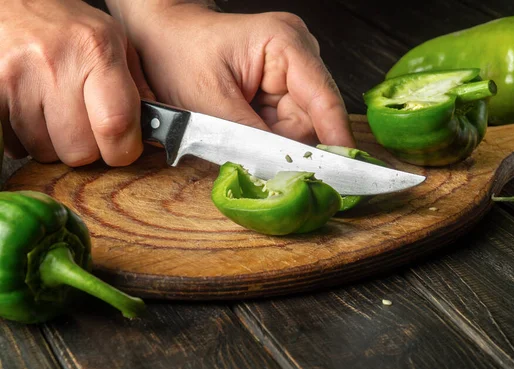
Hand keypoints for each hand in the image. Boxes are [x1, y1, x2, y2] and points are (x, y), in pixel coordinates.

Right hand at [0, 0, 153, 165]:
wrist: (13, 3)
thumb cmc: (70, 27)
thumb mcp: (115, 41)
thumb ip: (139, 86)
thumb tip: (158, 128)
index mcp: (96, 51)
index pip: (115, 125)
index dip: (123, 150)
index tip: (124, 148)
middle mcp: (55, 64)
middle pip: (80, 150)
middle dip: (89, 150)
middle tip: (88, 129)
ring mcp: (17, 78)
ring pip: (46, 152)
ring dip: (56, 145)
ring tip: (59, 115)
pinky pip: (14, 145)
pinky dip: (27, 141)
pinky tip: (36, 115)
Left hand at [110, 2, 355, 146]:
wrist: (159, 39)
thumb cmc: (177, 54)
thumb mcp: (209, 100)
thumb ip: (249, 138)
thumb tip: (283, 170)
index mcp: (286, 44)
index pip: (324, 100)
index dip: (336, 140)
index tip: (344, 174)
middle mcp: (297, 57)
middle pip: (315, 120)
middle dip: (292, 149)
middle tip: (269, 170)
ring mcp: (291, 74)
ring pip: (300, 130)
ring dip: (276, 147)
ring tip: (241, 142)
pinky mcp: (280, 91)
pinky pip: (284, 129)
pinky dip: (267, 142)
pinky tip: (246, 138)